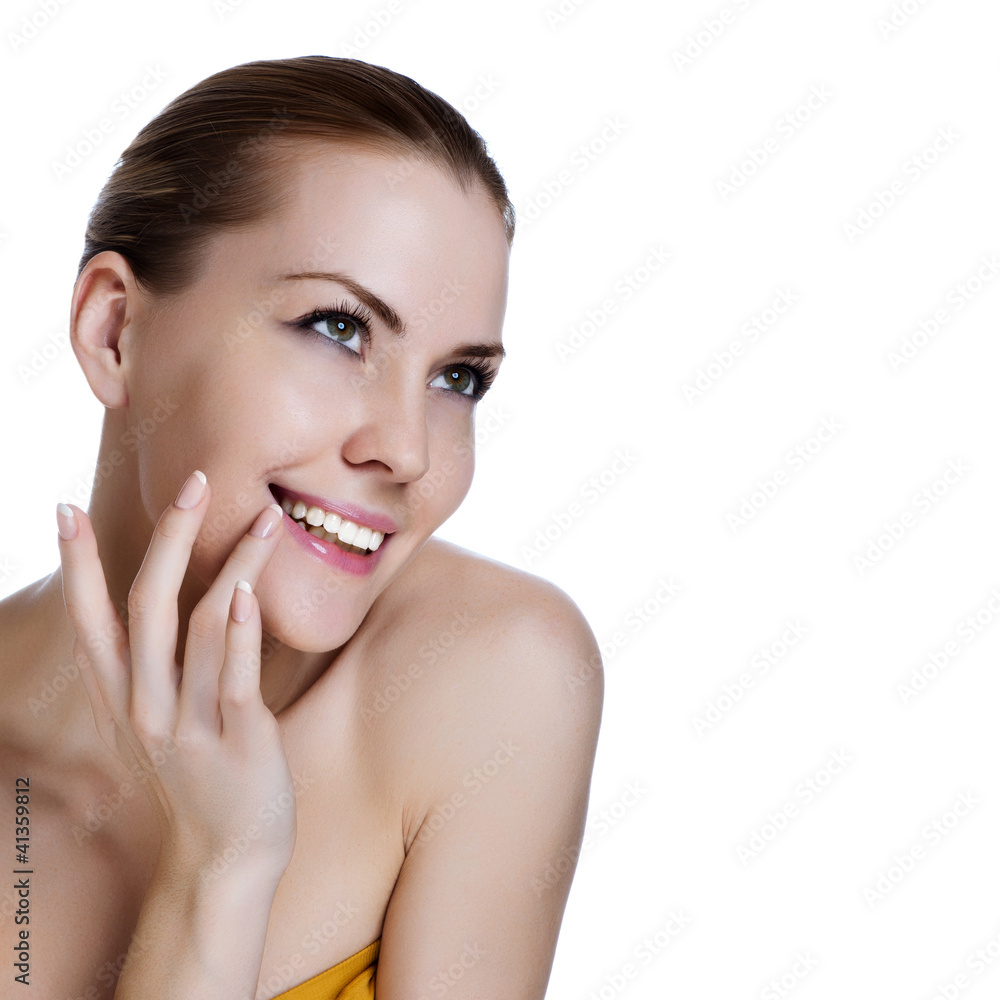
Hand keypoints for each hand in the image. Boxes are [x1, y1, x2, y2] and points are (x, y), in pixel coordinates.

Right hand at [56, 470, 295, 881]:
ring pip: (203, 629)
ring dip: (234, 566)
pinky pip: (236, 680)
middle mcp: (146, 708)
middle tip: (195, 482)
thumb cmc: (201, 773)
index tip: (64, 509)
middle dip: (169, 539)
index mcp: (123, 698)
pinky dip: (242, 632)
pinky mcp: (239, 743)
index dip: (77, 565)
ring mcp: (189, 727)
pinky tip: (249, 592)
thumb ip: (154, 667)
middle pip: (147, 608)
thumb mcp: (159, 720)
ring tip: (265, 519)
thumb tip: (163, 602)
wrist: (228, 855)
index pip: (90, 620)